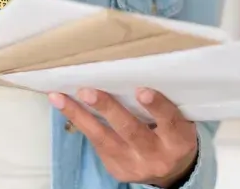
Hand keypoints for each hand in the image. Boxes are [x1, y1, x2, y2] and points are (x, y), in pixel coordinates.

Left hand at [50, 87, 197, 187]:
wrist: (173, 171)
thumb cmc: (172, 133)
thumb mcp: (179, 119)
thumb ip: (163, 102)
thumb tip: (131, 69)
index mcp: (178, 140)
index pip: (169, 121)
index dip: (156, 106)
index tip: (142, 90)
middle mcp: (157, 156)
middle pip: (131, 131)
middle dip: (108, 110)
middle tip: (88, 91)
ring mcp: (135, 166)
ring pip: (104, 139)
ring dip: (80, 116)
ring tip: (60, 98)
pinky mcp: (118, 170)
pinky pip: (97, 144)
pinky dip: (81, 123)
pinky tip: (65, 107)